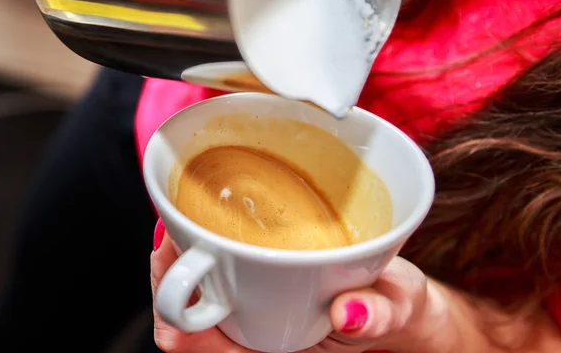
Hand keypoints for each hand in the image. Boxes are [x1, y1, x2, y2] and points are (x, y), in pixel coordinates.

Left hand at [150, 220, 457, 352]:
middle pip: (180, 317)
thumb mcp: (393, 309)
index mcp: (273, 347)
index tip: (178, 262)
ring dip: (179, 256)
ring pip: (189, 292)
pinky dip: (199, 246)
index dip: (176, 313)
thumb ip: (377, 316)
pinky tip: (202, 223)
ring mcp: (252, 307)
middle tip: (172, 230)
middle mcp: (253, 331)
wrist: (393, 296)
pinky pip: (212, 271)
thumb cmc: (388, 306)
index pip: (198, 344)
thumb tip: (350, 312)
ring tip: (182, 220)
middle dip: (167, 273)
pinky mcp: (257, 282)